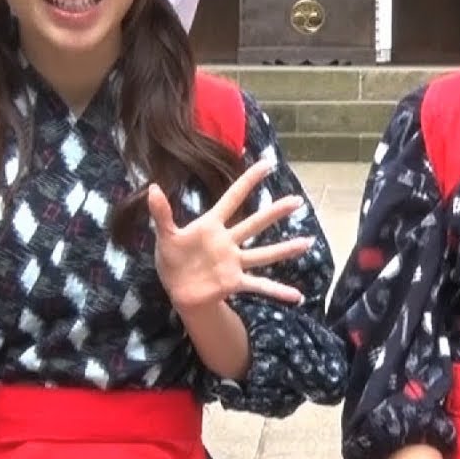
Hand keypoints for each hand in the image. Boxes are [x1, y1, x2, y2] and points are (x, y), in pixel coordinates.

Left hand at [151, 159, 313, 310]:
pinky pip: (259, 286)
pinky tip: (296, 296)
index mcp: (212, 226)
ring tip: (307, 242)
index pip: (233, 198)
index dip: (249, 181)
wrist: (178, 289)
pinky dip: (277, 291)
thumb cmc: (173, 259)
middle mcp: (228, 242)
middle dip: (276, 212)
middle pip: (255, 223)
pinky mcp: (234, 282)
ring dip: (285, 249)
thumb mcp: (166, 235)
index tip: (267, 163)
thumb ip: (162, 213)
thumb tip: (152, 187)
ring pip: (264, 253)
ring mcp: (234, 262)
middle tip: (297, 200)